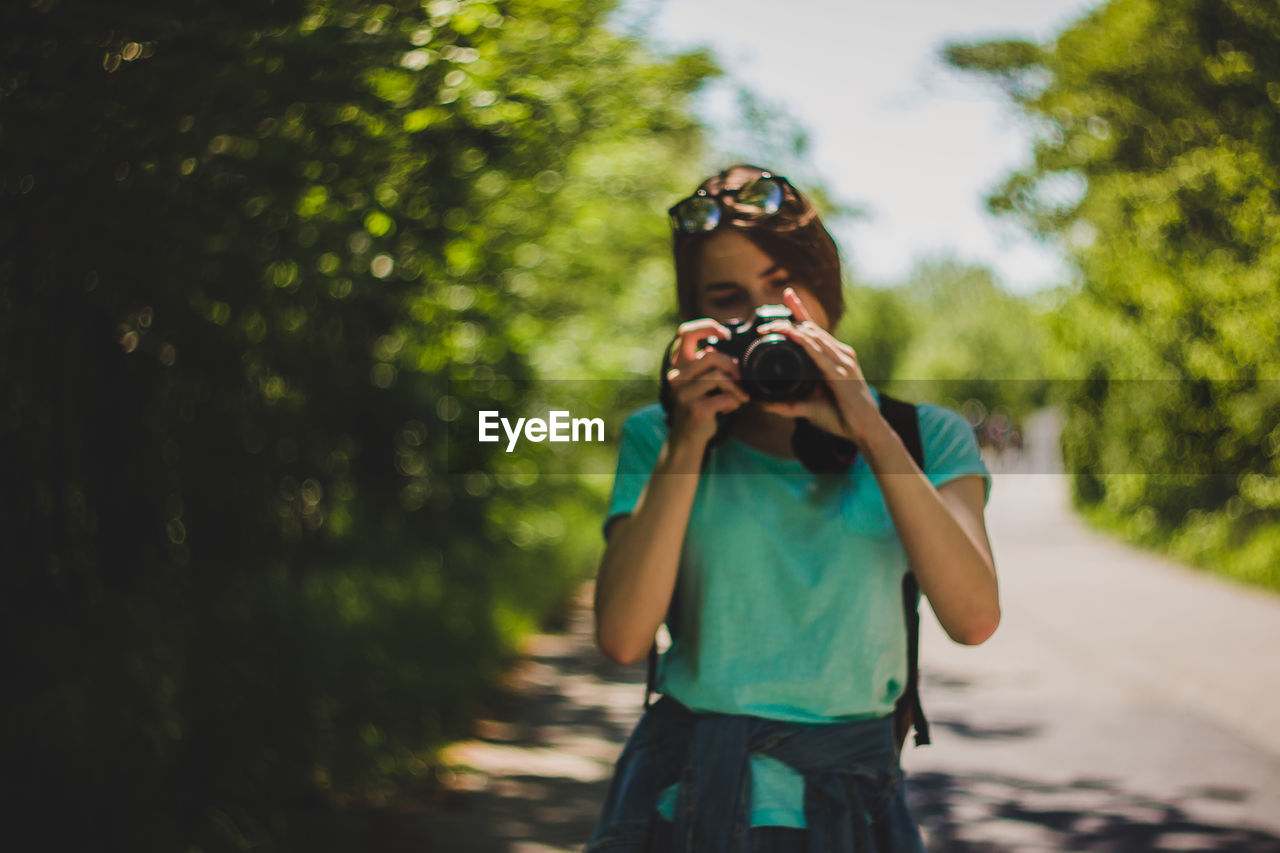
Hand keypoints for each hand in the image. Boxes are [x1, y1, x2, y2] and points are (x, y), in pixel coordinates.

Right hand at [665, 318, 749, 450]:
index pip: (686, 333)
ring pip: (719, 377)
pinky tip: (732, 407)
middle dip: (732, 366)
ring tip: (740, 396)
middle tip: (739, 378)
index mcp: (678, 365)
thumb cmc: (699, 404)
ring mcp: (684, 394)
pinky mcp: (695, 409)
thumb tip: (728, 348)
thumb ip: (708, 365)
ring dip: (736, 387)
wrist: (687, 437)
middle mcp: (677, 377)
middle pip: (712, 356)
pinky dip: (734, 401)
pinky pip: (725, 397)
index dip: (708, 326)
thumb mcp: (699, 381)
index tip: (725, 334)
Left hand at [756, 288, 885, 448]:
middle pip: (811, 328)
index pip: (814, 329)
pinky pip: (820, 352)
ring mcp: (843, 360)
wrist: (864, 432)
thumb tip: (763, 403)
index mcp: (834, 357)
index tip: (787, 294)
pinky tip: (792, 335)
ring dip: (790, 329)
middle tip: (763, 324)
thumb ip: (787, 404)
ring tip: (769, 328)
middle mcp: (840, 353)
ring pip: (814, 336)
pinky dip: (804, 342)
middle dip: (787, 320)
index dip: (800, 310)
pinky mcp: (842, 372)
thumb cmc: (840, 418)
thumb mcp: (808, 406)